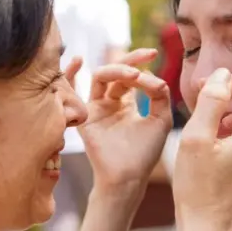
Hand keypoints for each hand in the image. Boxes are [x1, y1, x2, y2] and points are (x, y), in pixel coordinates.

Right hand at [79, 48, 171, 190]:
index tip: (155, 60)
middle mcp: (109, 103)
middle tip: (147, 55)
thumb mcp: (161, 119)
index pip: (132, 75)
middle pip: (117, 71)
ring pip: (100, 76)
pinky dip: (70, 74)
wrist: (128, 176)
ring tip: (133, 74)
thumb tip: (156, 76)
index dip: (143, 66)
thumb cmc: (145, 152)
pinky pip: (72, 91)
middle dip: (131, 60)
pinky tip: (78, 60)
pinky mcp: (83, 116)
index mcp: (126, 104)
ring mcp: (94, 108)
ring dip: (117, 70)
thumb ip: (160, 95)